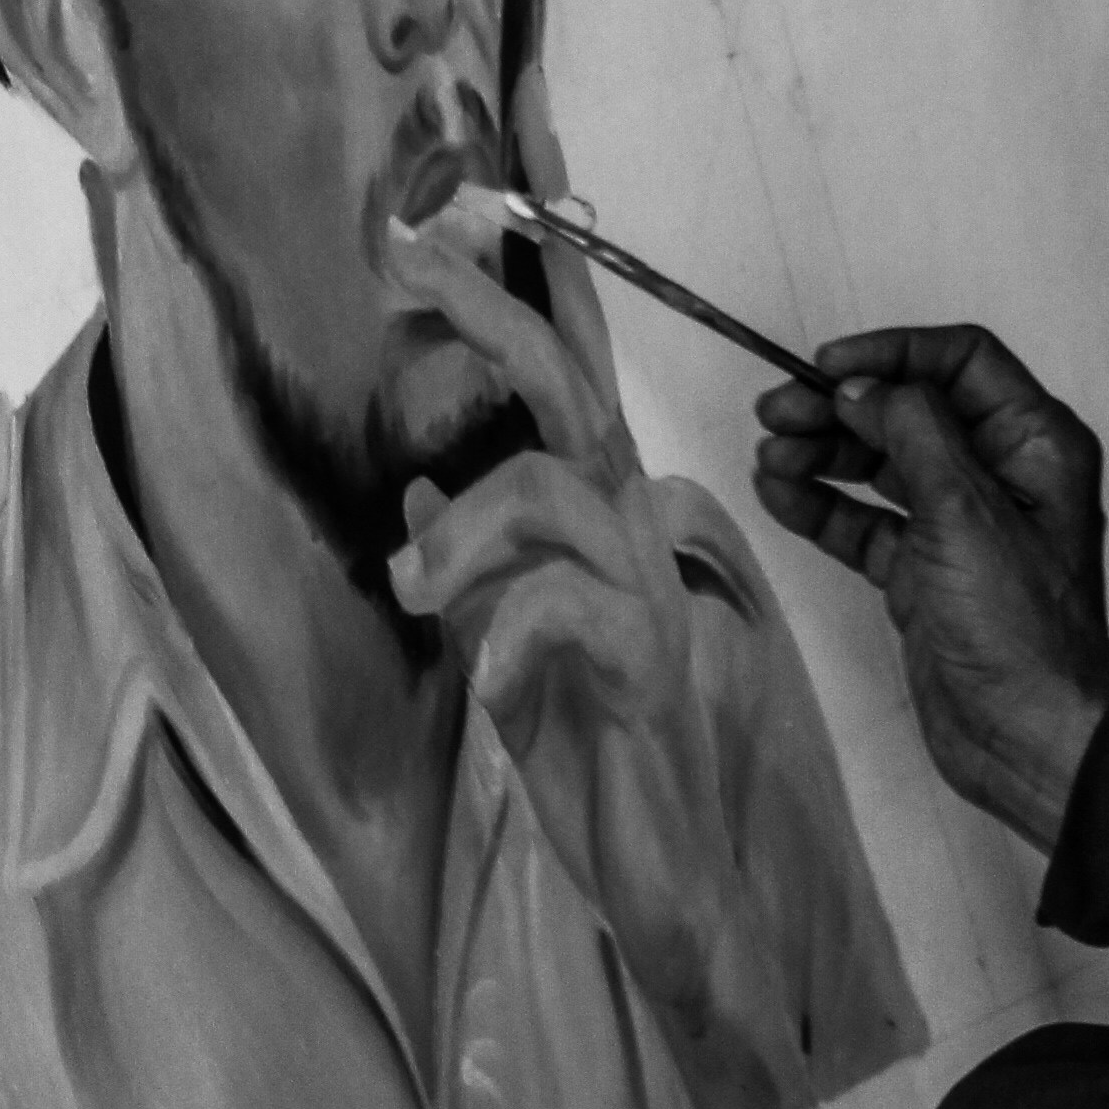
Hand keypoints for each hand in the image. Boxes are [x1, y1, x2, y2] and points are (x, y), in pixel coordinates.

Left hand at [383, 86, 788, 1083]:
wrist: (704, 918)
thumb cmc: (613, 794)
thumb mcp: (517, 671)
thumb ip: (483, 578)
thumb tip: (420, 497)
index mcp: (605, 533)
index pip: (565, 383)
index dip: (522, 286)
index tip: (461, 190)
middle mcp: (638, 546)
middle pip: (569, 392)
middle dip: (489, 312)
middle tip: (404, 258)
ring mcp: (655, 604)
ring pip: (557, 493)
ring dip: (465, 529)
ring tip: (410, 592)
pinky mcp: (649, 678)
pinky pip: (569, 610)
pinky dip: (507, 623)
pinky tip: (476, 666)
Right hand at [753, 323, 1108, 852]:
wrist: (1028, 738)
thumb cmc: (1015, 621)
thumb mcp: (966, 513)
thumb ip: (913, 434)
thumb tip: (862, 385)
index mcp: (1035, 443)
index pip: (962, 361)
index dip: (894, 353)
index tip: (828, 367)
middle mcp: (998, 473)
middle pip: (910, 411)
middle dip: (842, 407)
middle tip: (773, 413)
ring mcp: (957, 526)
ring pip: (881, 466)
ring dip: (823, 454)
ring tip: (768, 456)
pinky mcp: (921, 574)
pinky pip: (865, 523)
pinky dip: (822, 506)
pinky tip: (777, 492)